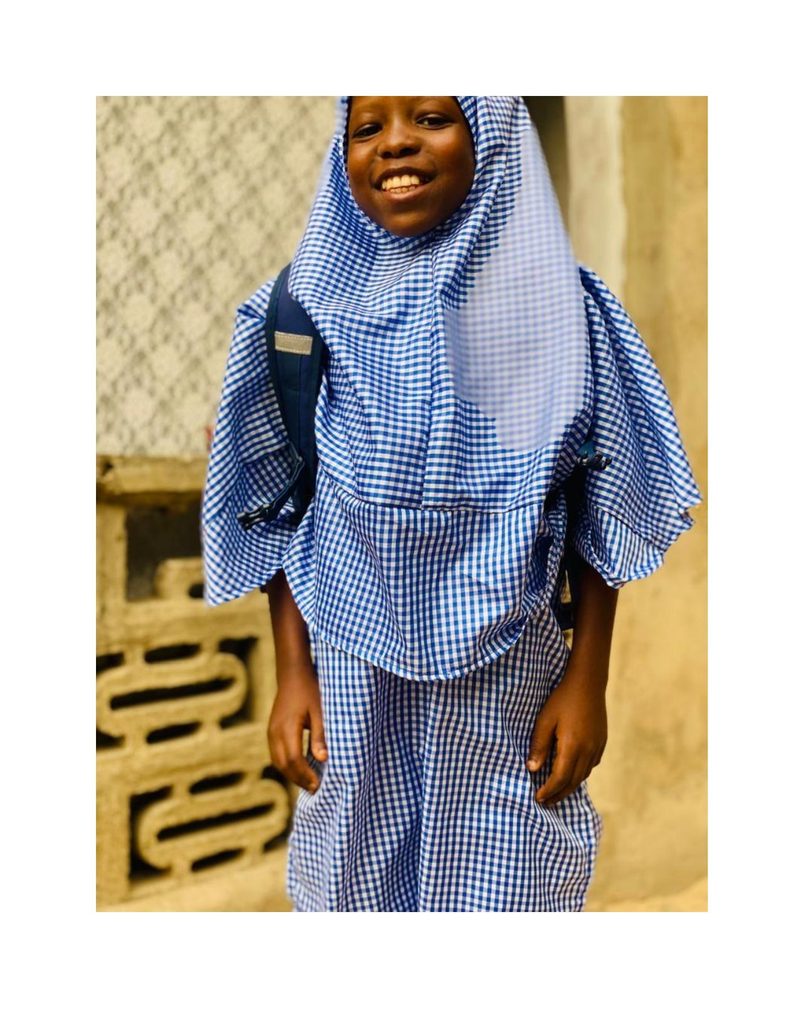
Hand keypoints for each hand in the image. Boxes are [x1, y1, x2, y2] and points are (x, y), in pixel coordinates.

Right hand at [267, 660, 327, 794]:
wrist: (293, 673)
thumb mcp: (319, 711)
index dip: (305, 775)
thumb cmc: (309, 689)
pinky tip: (299, 768)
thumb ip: (319, 735)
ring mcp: (271, 731)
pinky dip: (287, 765)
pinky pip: (276, 754)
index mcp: (287, 728)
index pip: (294, 760)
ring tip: (308, 782)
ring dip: (291, 774)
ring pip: (277, 761)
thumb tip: (323, 759)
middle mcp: (275, 732)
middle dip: (298, 779)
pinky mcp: (272, 730)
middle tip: (314, 789)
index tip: (318, 785)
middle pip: (283, 764)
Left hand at [526, 669, 607, 806]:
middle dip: (558, 794)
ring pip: (583, 775)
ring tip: (556, 791)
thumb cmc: (562, 699)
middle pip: (573, 782)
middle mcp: (588, 751)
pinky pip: (591, 765)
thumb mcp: (544, 721)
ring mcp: (597, 747)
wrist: (588, 683)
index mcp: (572, 747)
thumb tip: (532, 769)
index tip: (538, 798)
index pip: (560, 779)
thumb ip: (539, 746)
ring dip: (569, 786)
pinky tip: (571, 773)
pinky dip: (579, 774)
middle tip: (545, 802)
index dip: (549, 791)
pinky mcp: (601, 742)